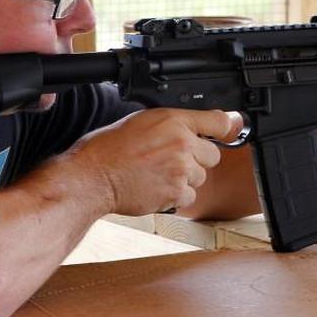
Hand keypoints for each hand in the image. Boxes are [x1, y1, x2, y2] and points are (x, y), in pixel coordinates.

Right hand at [65, 108, 242, 214]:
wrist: (93, 177)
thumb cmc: (109, 148)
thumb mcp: (142, 121)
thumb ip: (173, 124)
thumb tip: (194, 129)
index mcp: (173, 120)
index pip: (218, 121)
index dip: (222, 129)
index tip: (223, 132)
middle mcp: (182, 143)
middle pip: (213, 155)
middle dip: (196, 159)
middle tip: (172, 160)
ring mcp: (181, 170)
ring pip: (200, 177)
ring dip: (185, 179)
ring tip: (158, 175)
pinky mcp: (176, 193)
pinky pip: (189, 196)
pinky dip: (175, 196)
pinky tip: (156, 187)